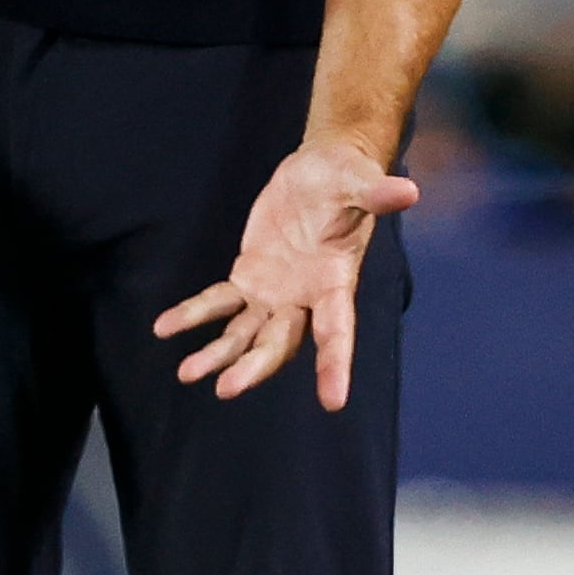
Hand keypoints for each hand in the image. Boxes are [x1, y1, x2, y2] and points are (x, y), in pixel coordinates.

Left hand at [153, 140, 416, 411]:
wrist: (322, 171)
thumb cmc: (348, 180)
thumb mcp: (360, 183)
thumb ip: (378, 194)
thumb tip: (408, 191)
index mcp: (336, 283)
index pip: (338, 331)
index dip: (335, 365)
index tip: (333, 402)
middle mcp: (304, 300)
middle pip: (280, 342)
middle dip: (254, 366)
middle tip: (227, 388)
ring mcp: (275, 294)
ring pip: (245, 334)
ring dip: (218, 354)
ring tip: (188, 373)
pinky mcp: (250, 277)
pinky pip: (219, 302)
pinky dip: (193, 315)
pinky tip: (165, 328)